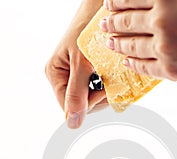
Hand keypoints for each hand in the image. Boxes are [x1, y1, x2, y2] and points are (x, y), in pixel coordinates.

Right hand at [46, 0, 106, 128]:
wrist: (102, 7)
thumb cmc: (89, 28)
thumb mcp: (82, 63)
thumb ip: (77, 93)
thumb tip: (72, 122)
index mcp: (55, 74)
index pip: (70, 106)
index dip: (89, 104)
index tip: (105, 91)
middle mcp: (63, 76)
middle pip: (82, 104)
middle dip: (100, 96)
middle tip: (112, 80)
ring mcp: (76, 75)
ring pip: (92, 97)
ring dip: (106, 90)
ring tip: (113, 74)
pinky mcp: (88, 72)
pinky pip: (98, 87)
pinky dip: (109, 83)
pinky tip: (113, 74)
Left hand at [101, 0, 176, 86]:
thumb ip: (172, 3)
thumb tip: (154, 9)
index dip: (116, 2)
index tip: (108, 5)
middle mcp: (162, 21)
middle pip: (126, 22)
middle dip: (112, 23)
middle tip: (104, 25)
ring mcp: (163, 47)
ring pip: (131, 46)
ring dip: (118, 44)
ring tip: (111, 43)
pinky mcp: (168, 69)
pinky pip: (143, 66)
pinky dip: (132, 62)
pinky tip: (126, 60)